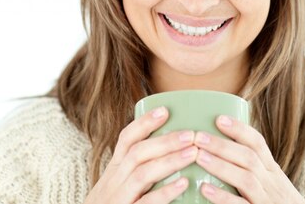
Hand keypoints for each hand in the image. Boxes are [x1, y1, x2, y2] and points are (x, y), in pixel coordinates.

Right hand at [82, 106, 199, 203]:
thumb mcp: (119, 188)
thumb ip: (140, 173)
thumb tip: (173, 152)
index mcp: (113, 173)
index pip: (125, 140)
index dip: (144, 123)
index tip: (165, 110)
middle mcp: (112, 184)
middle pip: (136, 154)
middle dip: (164, 141)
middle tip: (191, 134)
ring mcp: (117, 200)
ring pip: (141, 174)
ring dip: (169, 161)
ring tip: (192, 153)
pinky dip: (164, 192)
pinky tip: (183, 184)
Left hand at [192, 115, 304, 203]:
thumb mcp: (272, 183)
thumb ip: (251, 168)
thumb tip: (219, 150)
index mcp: (272, 171)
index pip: (258, 144)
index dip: (239, 129)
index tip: (219, 119)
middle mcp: (271, 183)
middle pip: (249, 158)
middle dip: (222, 146)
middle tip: (198, 137)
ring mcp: (266, 200)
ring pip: (246, 179)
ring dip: (221, 166)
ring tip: (199, 156)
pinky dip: (223, 197)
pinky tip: (205, 189)